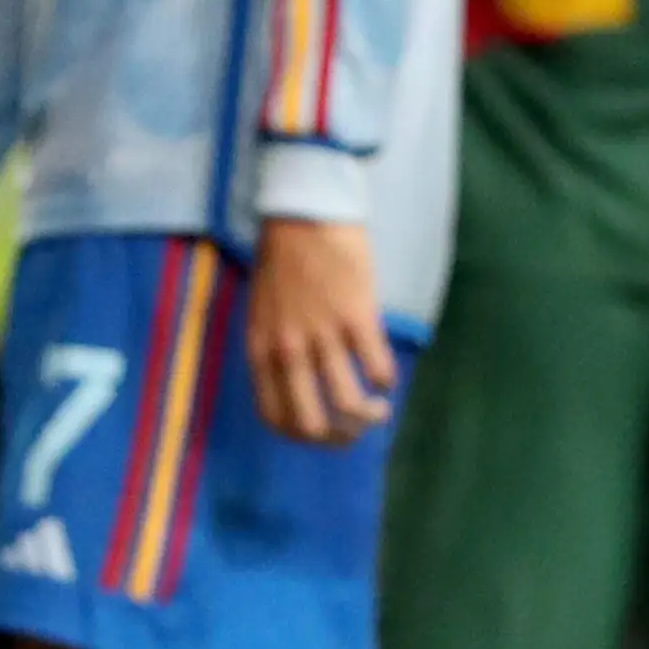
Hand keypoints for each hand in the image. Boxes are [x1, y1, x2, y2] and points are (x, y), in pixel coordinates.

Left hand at [250, 217, 395, 446]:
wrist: (303, 211)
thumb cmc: (283, 257)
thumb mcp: (264, 310)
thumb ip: (277, 346)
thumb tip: (299, 379)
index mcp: (261, 350)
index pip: (276, 418)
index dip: (304, 436)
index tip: (324, 431)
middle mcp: (288, 351)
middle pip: (312, 423)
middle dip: (339, 437)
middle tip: (356, 428)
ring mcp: (323, 335)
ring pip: (348, 403)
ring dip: (369, 415)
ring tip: (380, 408)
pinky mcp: (356, 316)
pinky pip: (376, 367)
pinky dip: (386, 381)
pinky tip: (387, 376)